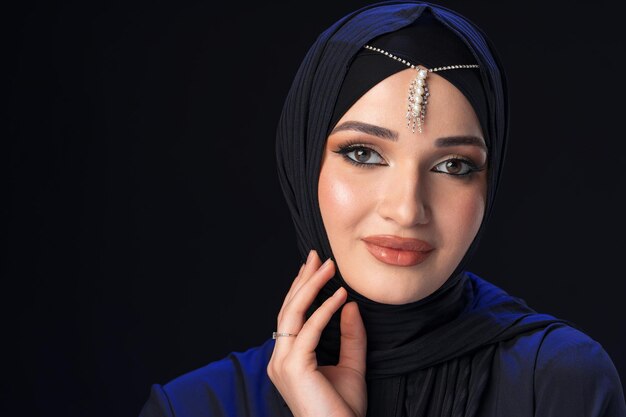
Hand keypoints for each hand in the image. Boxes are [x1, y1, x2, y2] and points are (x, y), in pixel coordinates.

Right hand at [267, 250, 366, 416]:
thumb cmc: (342, 410)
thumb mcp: (351, 366)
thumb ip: (350, 336)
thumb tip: (350, 305)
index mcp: (288, 359)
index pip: (292, 317)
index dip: (301, 290)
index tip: (314, 268)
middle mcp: (279, 359)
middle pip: (288, 310)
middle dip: (303, 280)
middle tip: (317, 256)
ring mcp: (282, 363)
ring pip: (293, 314)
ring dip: (311, 287)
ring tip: (327, 266)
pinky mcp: (293, 367)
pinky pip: (309, 331)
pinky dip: (324, 310)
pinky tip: (339, 295)